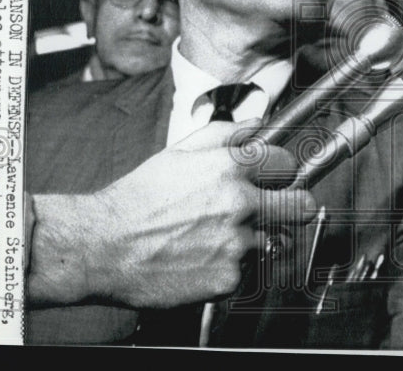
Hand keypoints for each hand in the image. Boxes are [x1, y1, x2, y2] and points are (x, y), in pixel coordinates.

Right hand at [27, 119, 315, 307]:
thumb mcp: (178, 153)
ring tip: (215, 238)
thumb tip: (258, 124)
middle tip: (280, 210)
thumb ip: (224, 135)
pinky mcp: (228, 278)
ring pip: (269, 241)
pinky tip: (201, 259)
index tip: (277, 177)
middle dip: (294, 206)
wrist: (103, 247)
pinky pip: (245, 271)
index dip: (282, 170)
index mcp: (229, 168)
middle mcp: (239, 203)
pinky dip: (229, 267)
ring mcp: (236, 243)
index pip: (285, 163)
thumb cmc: (137, 199)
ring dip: (251, 240)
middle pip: (299, 205)